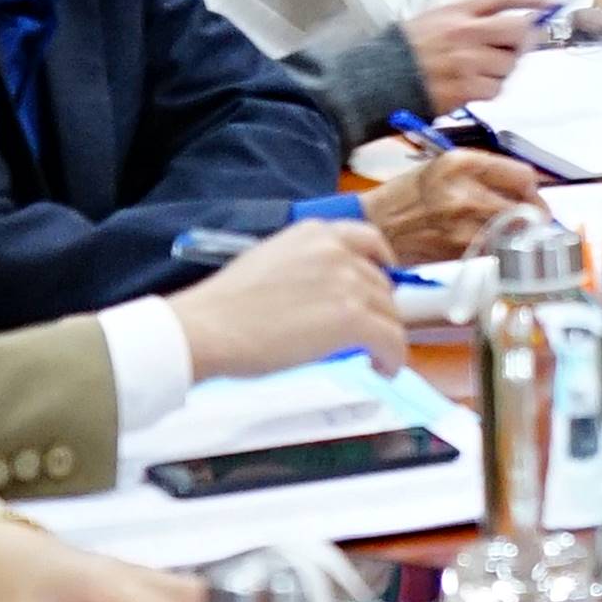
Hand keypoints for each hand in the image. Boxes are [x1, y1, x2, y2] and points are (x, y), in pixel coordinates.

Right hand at [168, 217, 405, 380]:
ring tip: (373, 357)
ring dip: (385, 337)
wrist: (208, 328)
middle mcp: (336, 250)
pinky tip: (383, 368)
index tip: (382, 280)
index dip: (382, 264)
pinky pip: (392, 339)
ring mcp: (347, 282)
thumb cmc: (225, 306)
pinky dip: (393, 358)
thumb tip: (325, 292)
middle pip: (380, 282)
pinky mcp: (352, 318)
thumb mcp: (270, 262)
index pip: (369, 240)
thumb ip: (306, 267)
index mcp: (314, 233)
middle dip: (377, 309)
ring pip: (390, 313)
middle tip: (367, 334)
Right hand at [363, 139, 543, 260]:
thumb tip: (529, 186)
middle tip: (528, 221)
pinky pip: (496, 251)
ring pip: (516, 233)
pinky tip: (488, 246)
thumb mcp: (445, 165)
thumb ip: (486, 171)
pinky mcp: (459, 253)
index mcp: (463, 164)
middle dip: (533, 216)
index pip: (523, 176)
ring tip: (509, 234)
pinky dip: (500, 251)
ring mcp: (463, 226)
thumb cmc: (410, 194)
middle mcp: (466, 193)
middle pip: (527, 208)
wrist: (377, 224)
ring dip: (519, 236)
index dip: (532, 189)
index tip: (530, 197)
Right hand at [401, 0, 552, 113]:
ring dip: (502, 71)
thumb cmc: (401, 52)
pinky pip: (495, 89)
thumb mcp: (431, 22)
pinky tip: (472, 89)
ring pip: (509, 65)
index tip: (547, 2)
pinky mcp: (465, 88)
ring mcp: (467, 61)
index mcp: (456, 12)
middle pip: (517, 31)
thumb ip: (465, 21)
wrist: (375, 80)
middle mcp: (466, 32)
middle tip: (517, 49)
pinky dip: (489, 91)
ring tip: (481, 74)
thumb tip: (504, 28)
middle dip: (524, 41)